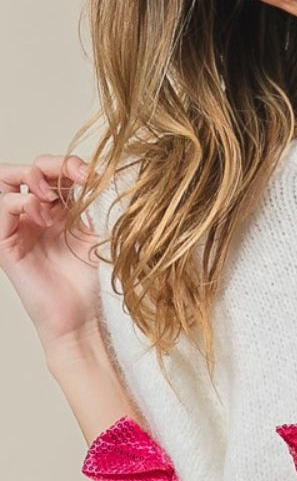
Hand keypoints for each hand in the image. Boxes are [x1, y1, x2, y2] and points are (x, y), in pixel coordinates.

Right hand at [0, 153, 101, 351]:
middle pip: (30, 168)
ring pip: (6, 178)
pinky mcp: (6, 242)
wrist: (82, 317)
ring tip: (54, 196)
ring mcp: (19, 226)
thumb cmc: (91, 282)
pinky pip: (3, 207)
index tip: (94, 175)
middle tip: (75, 176)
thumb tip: (104, 172)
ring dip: (32, 177)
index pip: (55, 170)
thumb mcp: (100, 233)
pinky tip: (45, 216)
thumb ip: (96, 203)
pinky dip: (23, 201)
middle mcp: (36, 213)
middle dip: (51, 163)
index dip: (71, 164)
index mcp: (60, 209)